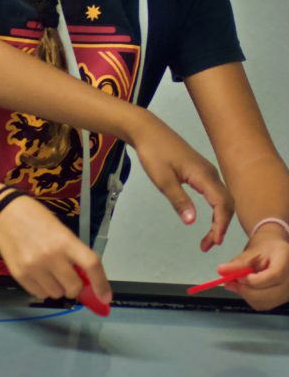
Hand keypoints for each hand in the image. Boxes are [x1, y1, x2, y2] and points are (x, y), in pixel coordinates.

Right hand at [0, 195, 111, 306]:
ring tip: (49, 273)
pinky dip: (43, 289)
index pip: (91, 265)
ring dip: (58, 288)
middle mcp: (50, 256)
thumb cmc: (36, 218)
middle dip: (75, 286)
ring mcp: (34, 268)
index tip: (105, 297)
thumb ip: (73, 253)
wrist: (3, 214)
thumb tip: (86, 279)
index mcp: (65, 241)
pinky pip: (39, 294)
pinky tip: (38, 275)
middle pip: (74, 286)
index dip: (101, 284)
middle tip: (70, 278)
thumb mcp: (60, 230)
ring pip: (57, 294)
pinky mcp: (19, 275)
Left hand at [130, 112, 232, 249]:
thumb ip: (178, 200)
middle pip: (227, 203)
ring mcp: (207, 171)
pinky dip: (216, 209)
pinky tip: (207, 219)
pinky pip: (216, 193)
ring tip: (208, 238)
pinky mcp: (201, 171)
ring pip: (222, 199)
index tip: (213, 242)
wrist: (148, 131)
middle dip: (221, 226)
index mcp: (203, 175)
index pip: (222, 204)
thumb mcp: (163, 180)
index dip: (220, 225)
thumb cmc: (154, 153)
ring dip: (219, 219)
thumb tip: (191, 221)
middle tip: (208, 245)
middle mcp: (210, 173)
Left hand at [216, 225, 288, 311]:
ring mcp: (288, 292)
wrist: (276, 252)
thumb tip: (220, 271)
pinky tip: (245, 288)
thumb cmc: (265, 248)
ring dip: (246, 295)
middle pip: (269, 294)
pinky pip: (264, 305)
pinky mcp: (282, 299)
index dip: (253, 280)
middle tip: (229, 282)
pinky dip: (251, 299)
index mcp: (286, 260)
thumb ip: (238, 263)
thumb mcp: (252, 251)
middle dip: (245, 290)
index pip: (274, 275)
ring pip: (264, 302)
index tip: (237, 277)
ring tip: (236, 283)